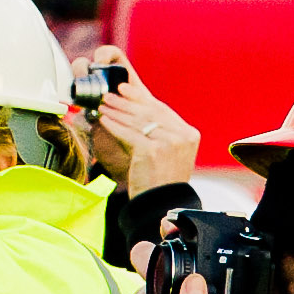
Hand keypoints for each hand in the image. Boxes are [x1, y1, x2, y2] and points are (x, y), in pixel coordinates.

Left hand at [76, 67, 202, 197]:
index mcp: (189, 134)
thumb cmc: (161, 180)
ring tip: (104, 105)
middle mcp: (182, 136)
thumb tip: (135, 104)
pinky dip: (114, 125)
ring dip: (117, 111)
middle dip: (126, 102)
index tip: (125, 87)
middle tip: (109, 95)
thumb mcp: (167, 151)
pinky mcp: (153, 151)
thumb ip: (158, 129)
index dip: (141, 97)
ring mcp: (169, 143)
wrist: (161, 205)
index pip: (161, 109)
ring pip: (138, 121)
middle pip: (149, 112)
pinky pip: (129, 133)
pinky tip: (104, 119)